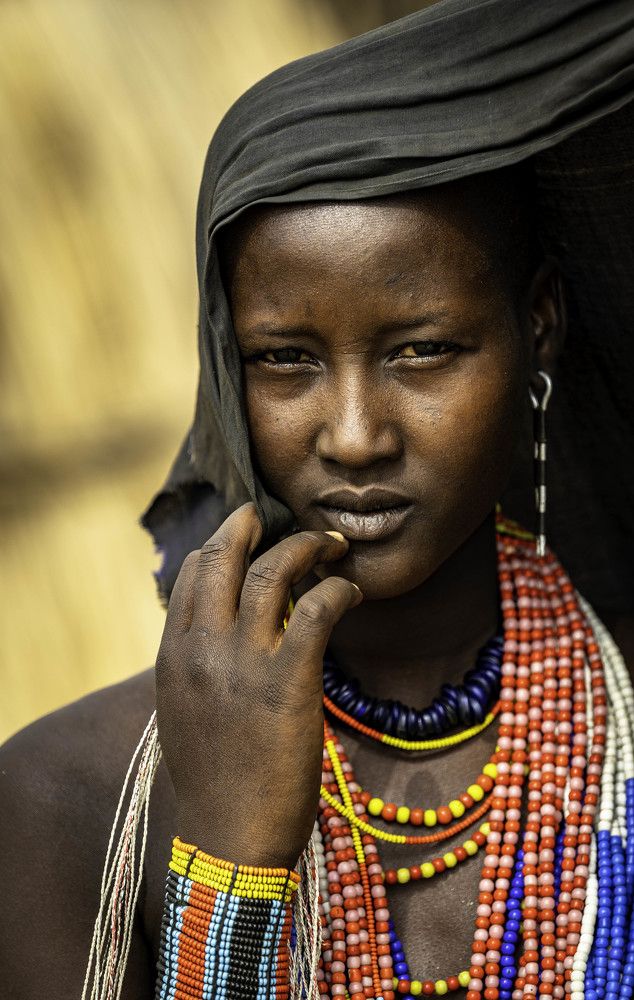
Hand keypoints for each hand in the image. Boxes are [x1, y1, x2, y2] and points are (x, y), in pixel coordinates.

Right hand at [155, 502, 361, 868]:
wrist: (229, 839)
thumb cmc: (213, 780)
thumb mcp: (183, 713)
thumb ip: (195, 665)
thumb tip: (217, 631)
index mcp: (174, 654)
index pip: (193, 572)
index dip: (223, 544)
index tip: (249, 537)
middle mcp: (202, 648)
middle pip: (224, 556)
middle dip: (252, 523)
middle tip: (279, 516)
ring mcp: (244, 662)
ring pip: (273, 570)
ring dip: (306, 546)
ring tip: (331, 545)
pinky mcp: (289, 681)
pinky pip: (317, 608)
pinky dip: (338, 589)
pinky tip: (352, 592)